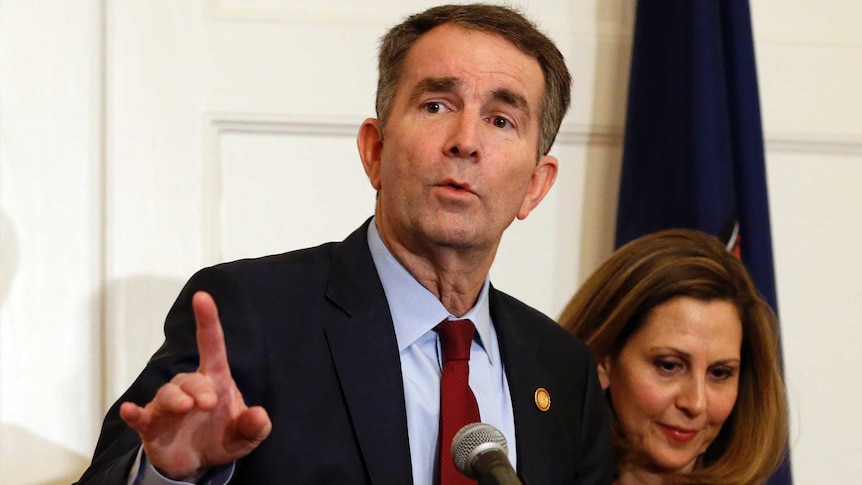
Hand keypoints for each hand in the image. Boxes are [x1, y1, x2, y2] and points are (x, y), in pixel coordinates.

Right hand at [119, 291, 271, 479]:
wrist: (196, 462)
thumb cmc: (222, 437)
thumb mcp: (246, 436)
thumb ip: (255, 426)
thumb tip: (260, 415)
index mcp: (215, 381)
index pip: (212, 345)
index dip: (207, 321)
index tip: (202, 297)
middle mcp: (189, 388)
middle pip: (189, 378)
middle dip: (199, 388)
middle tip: (208, 404)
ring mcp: (168, 406)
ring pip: (167, 393)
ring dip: (175, 399)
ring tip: (186, 408)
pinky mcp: (151, 425)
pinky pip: (140, 416)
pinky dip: (134, 413)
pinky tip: (129, 411)